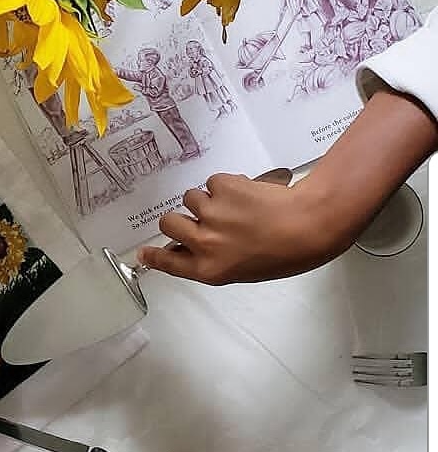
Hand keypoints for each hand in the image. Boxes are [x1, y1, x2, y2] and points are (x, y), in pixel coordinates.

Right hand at [137, 86, 437, 285]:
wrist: (309, 224)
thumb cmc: (284, 253)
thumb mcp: (243, 268)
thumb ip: (212, 259)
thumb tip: (188, 247)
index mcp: (211, 268)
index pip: (170, 262)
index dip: (155, 256)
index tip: (142, 253)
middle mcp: (205, 241)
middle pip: (169, 223)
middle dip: (180, 219)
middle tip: (200, 219)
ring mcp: (211, 211)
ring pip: (192, 198)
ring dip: (208, 201)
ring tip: (237, 207)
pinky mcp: (221, 186)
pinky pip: (212, 183)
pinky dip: (226, 187)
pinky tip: (248, 196)